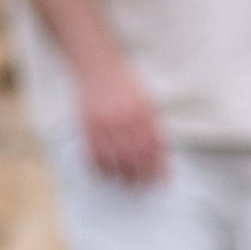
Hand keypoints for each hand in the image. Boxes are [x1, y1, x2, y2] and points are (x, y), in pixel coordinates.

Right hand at [78, 55, 166, 185]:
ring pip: (116, 159)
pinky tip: (104, 173)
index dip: (159, 168)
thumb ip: (151, 123)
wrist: (97, 63)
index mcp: (143, 113)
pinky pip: (94, 153)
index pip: (155, 148)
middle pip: (136, 158)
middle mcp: (125, 120)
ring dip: (122, 175)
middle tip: (142, 186)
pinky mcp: (88, 125)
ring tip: (125, 182)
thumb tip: (159, 149)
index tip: (162, 181)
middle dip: (141, 176)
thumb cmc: (123, 82)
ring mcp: (105, 123)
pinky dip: (99, 167)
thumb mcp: (144, 99)